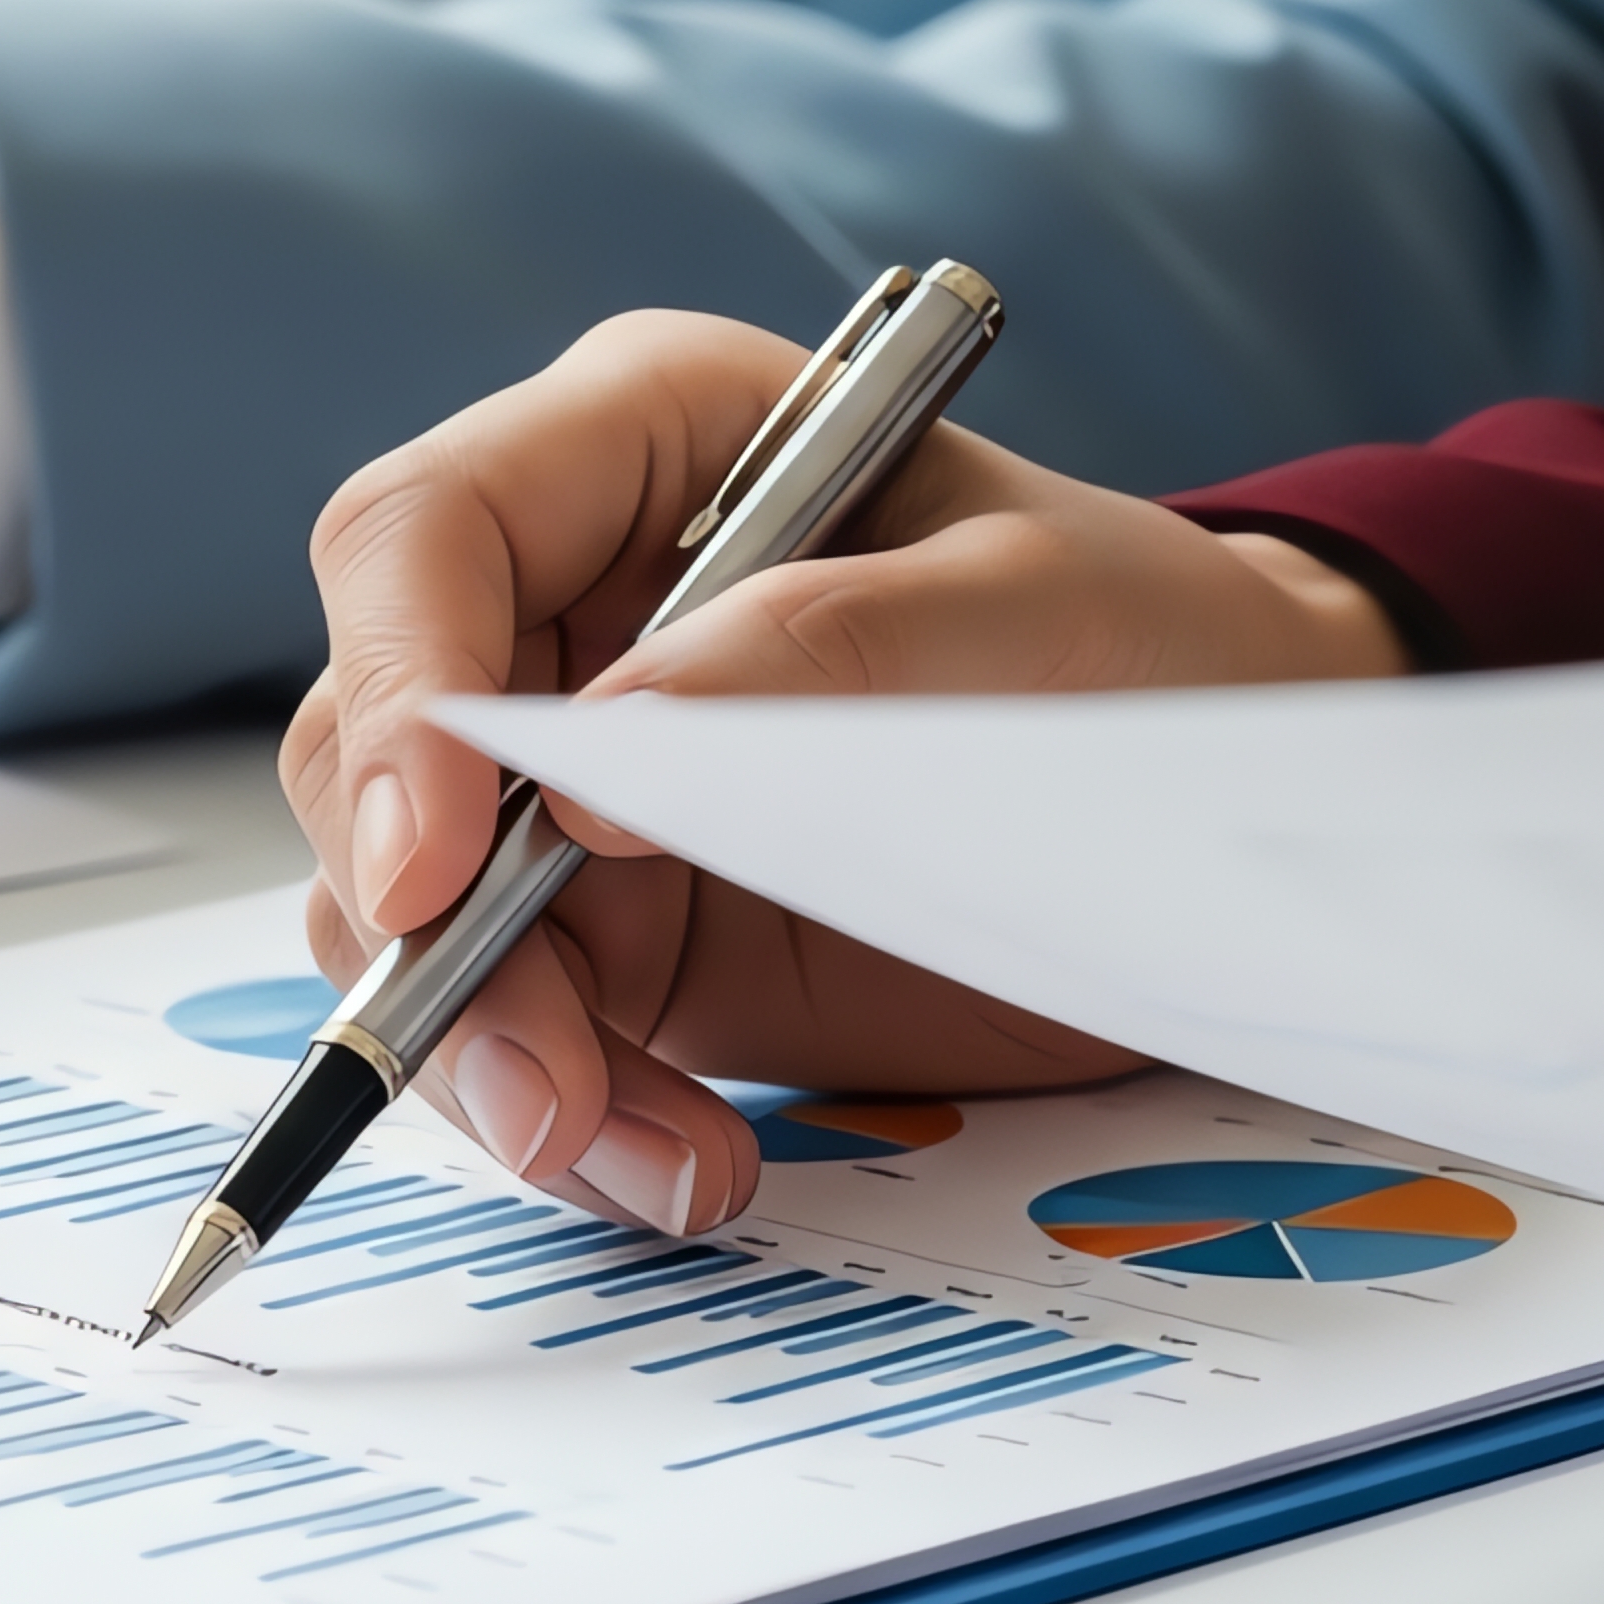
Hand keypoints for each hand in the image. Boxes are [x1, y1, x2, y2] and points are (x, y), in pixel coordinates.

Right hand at [285, 307, 1406, 1237]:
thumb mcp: (1036, 612)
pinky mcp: (607, 921)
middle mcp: (564, 601)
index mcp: (645, 442)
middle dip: (432, 938)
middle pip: (372, 749)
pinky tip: (687, 1161)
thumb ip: (826, 651)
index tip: (431, 869)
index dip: (395, 698)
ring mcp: (570, 773)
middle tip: (549, 1086)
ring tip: (662, 1154)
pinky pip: (508, 1024)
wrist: (1231, 790)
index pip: (421, 537)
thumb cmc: (1149, 640)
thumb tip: (605, 745)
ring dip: (496, 1058)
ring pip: (405, 915)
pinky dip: (573, 1115)